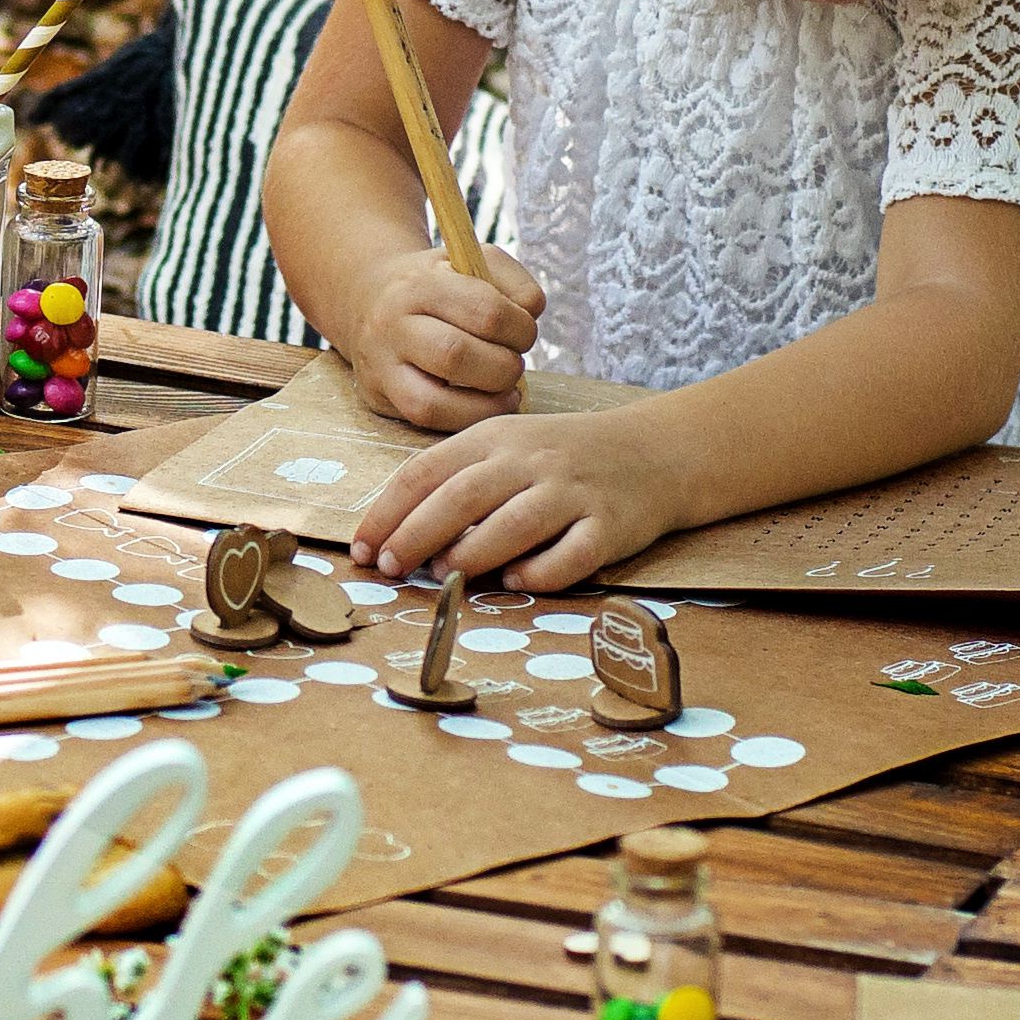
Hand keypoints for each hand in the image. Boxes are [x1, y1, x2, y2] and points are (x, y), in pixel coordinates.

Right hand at [356, 243, 542, 431]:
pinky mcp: (378, 395)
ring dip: (486, 404)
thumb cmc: (435, 283)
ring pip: (433, 401)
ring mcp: (380, 365)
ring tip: (505, 390)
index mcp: (420, 284)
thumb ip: (513, 283)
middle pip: (456, 356)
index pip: (485, 311)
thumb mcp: (472, 262)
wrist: (368, 297)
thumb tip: (531, 314)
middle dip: (503, 367)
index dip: (520, 328)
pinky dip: (466, 418)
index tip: (524, 332)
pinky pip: (425, 421)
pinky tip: (484, 405)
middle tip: (514, 363)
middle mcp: (392, 324)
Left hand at [359, 407, 690, 591]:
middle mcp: (531, 460)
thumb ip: (459, 482)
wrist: (655, 451)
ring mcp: (573, 492)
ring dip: (472, 555)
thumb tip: (402, 537)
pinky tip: (516, 583)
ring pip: (514, 525)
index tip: (363, 548)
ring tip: (445, 577)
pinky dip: (540, 573)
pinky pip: (571, 555)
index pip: (427, 470)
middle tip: (390, 568)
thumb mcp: (507, 448)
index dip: (388, 512)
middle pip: (462, 497)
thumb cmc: (562, 458)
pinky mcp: (610, 526)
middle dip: (415, 536)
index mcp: (495, 436)